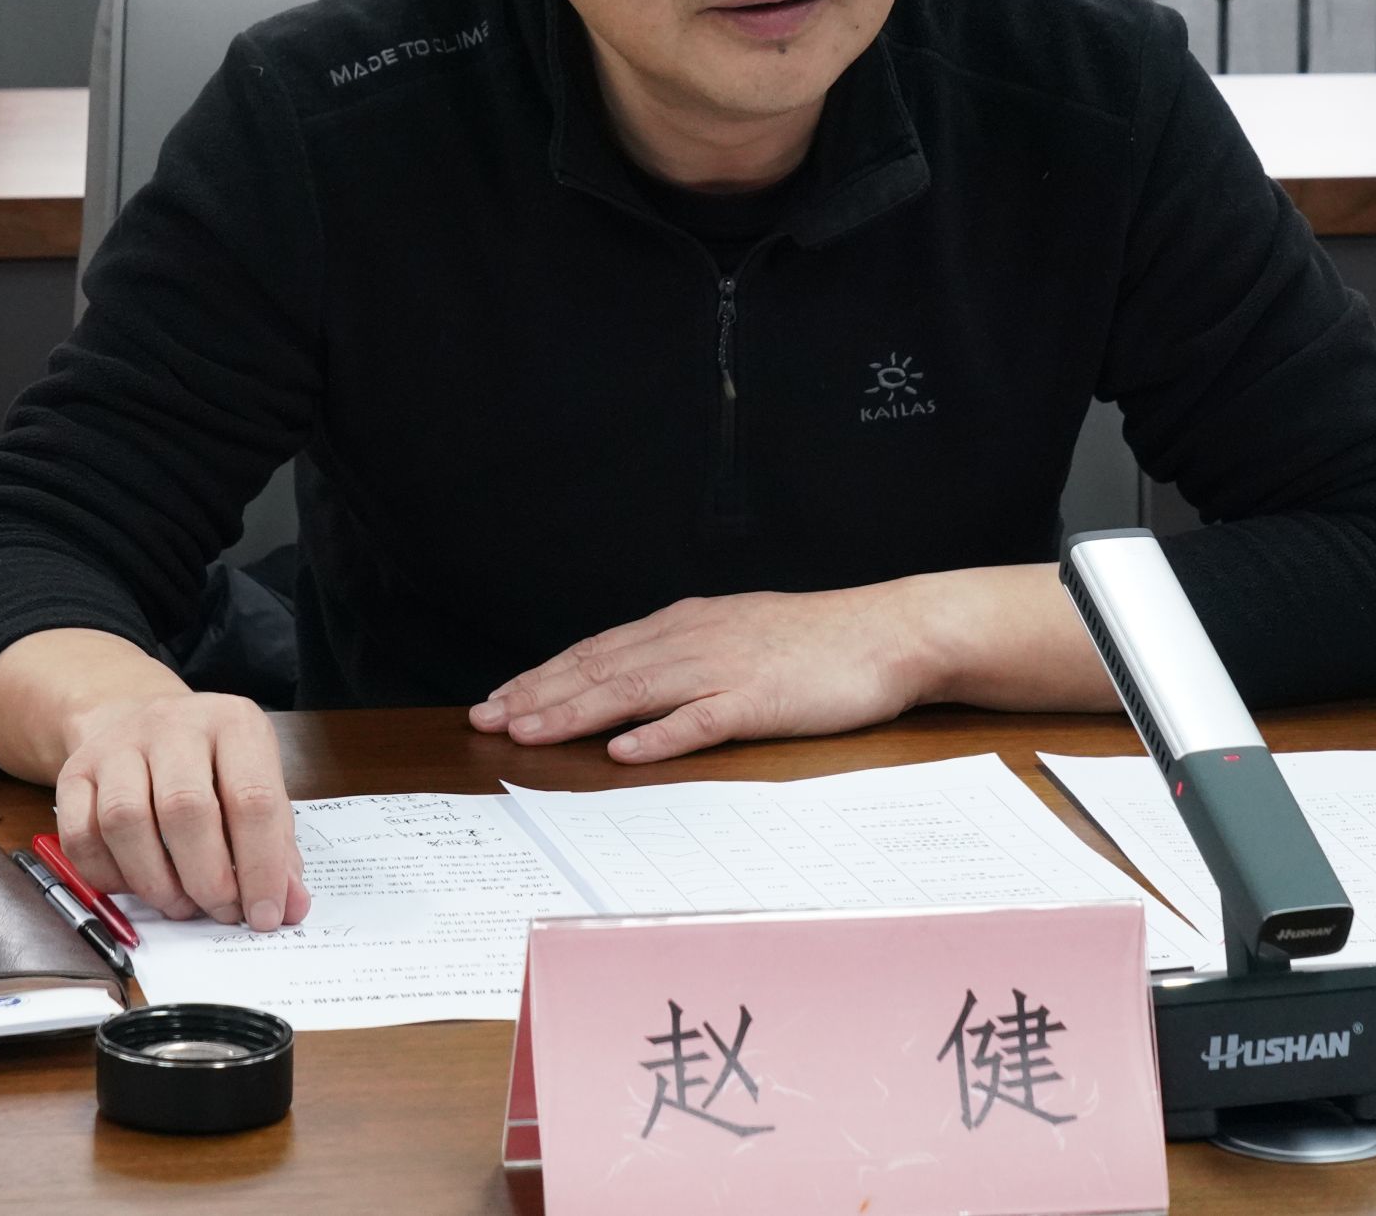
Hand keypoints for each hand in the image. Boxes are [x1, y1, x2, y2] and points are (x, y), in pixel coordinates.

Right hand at [53, 692, 311, 930]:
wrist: (140, 717)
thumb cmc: (210, 761)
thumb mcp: (256, 782)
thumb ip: (275, 844)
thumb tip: (290, 907)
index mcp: (234, 724)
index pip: (253, 798)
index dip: (260, 866)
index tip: (264, 915)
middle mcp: (175, 725)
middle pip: (185, 809)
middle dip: (207, 878)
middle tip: (220, 912)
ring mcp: (119, 745)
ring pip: (126, 821)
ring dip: (155, 881)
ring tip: (179, 904)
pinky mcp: (75, 772)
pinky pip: (81, 835)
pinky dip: (107, 876)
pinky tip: (134, 886)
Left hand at [466, 587, 927, 762]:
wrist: (889, 632)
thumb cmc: (818, 641)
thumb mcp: (741, 635)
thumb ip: (689, 655)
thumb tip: (638, 691)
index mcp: (688, 624)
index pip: (599, 649)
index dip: (545, 675)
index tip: (500, 697)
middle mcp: (695, 638)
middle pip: (602, 667)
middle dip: (539, 694)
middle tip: (486, 719)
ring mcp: (726, 668)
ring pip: (635, 689)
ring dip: (576, 712)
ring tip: (528, 732)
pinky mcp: (759, 699)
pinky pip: (700, 719)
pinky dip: (659, 734)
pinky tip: (624, 750)